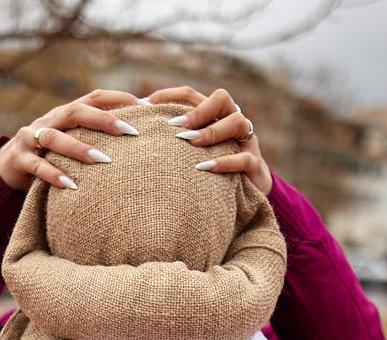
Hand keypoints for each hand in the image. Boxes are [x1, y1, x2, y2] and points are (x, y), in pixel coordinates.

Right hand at [0, 89, 141, 191]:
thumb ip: (97, 134)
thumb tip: (137, 133)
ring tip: (102, 160)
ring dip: (79, 148)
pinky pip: (37, 165)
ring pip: (54, 138)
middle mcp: (49, 120)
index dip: (117, 98)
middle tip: (128, 131)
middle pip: (75, 112)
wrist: (9, 165)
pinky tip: (70, 185)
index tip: (143, 105)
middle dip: (103, 120)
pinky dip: (53, 174)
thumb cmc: (52, 153)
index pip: (94, 98)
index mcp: (66, 113)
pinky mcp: (19, 159)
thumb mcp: (73, 139)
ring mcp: (31, 137)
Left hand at [144, 86, 273, 194]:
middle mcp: (231, 122)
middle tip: (175, 126)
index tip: (146, 105)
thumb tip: (131, 134)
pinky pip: (245, 158)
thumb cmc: (206, 172)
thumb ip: (167, 142)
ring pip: (237, 122)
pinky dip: (225, 161)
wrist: (246, 196)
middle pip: (221, 99)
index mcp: (212, 115)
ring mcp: (246, 143)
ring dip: (211, 131)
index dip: (169, 95)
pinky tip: (206, 167)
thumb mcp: (187, 154)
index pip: (192, 95)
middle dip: (197, 110)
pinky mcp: (254, 166)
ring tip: (191, 142)